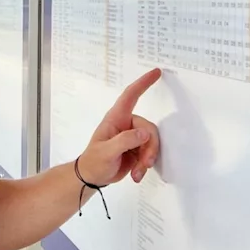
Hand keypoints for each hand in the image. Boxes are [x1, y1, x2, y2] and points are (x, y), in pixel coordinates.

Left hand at [77, 69, 161, 185]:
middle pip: (149, 129)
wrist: (93, 177)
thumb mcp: (106, 152)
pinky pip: (150, 153)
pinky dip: (145, 166)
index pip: (131, 96)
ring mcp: (133, 137)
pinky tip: (136, 174)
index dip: (143, 83)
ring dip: (146, 160)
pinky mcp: (138, 149)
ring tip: (137, 172)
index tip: (156, 72)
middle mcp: (127, 125)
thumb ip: (125, 141)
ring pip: (152, 143)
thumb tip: (144, 133)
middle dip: (150, 148)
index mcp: (116, 118)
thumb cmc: (94, 162)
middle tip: (143, 164)